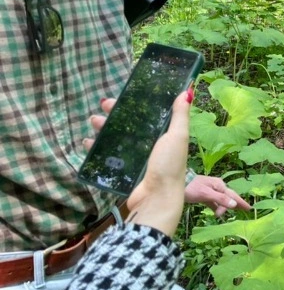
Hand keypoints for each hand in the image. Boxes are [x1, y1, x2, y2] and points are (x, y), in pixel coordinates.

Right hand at [88, 93, 191, 236]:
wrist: (156, 198)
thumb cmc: (169, 165)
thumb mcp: (177, 136)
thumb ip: (180, 115)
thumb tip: (188, 91)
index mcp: (165, 135)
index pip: (148, 114)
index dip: (136, 103)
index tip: (123, 93)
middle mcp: (151, 144)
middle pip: (130, 124)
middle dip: (116, 113)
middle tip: (103, 105)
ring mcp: (136, 158)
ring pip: (117, 137)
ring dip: (104, 127)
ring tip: (93, 121)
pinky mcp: (124, 170)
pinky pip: (108, 155)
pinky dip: (97, 148)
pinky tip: (88, 142)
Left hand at [185, 175, 251, 217]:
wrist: (179, 184)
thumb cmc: (192, 188)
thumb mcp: (206, 194)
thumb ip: (220, 199)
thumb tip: (234, 204)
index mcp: (219, 185)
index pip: (233, 195)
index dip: (241, 202)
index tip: (249, 208)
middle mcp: (217, 187)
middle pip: (229, 197)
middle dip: (236, 204)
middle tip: (245, 210)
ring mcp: (211, 191)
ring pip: (222, 201)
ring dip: (226, 207)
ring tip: (234, 212)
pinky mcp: (204, 196)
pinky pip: (214, 203)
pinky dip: (217, 208)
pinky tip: (218, 213)